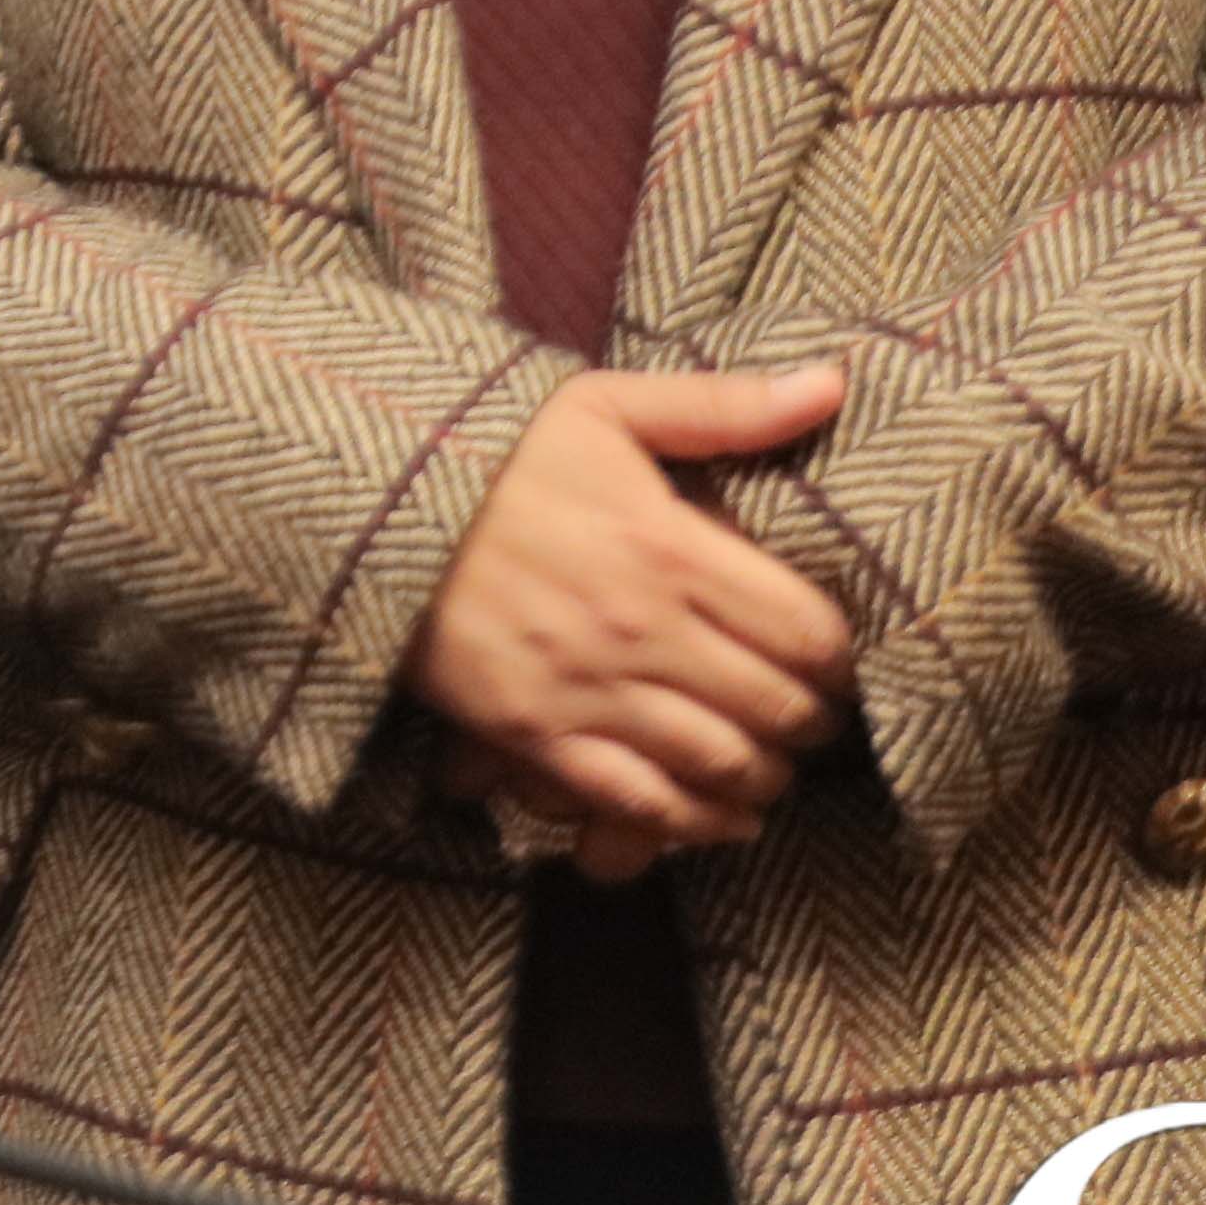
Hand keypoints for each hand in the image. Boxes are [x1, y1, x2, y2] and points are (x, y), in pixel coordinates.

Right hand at [407, 363, 857, 863]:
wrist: (361, 501)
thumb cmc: (493, 450)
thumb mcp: (606, 407)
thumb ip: (726, 407)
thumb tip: (835, 383)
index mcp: (671, 549)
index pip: (810, 633)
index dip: (843, 658)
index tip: (836, 659)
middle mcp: (640, 630)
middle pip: (779, 710)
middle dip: (812, 722)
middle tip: (811, 715)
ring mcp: (586, 690)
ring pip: (722, 767)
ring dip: (764, 775)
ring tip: (768, 761)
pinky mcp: (532, 734)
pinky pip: (640, 803)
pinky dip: (696, 821)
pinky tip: (720, 815)